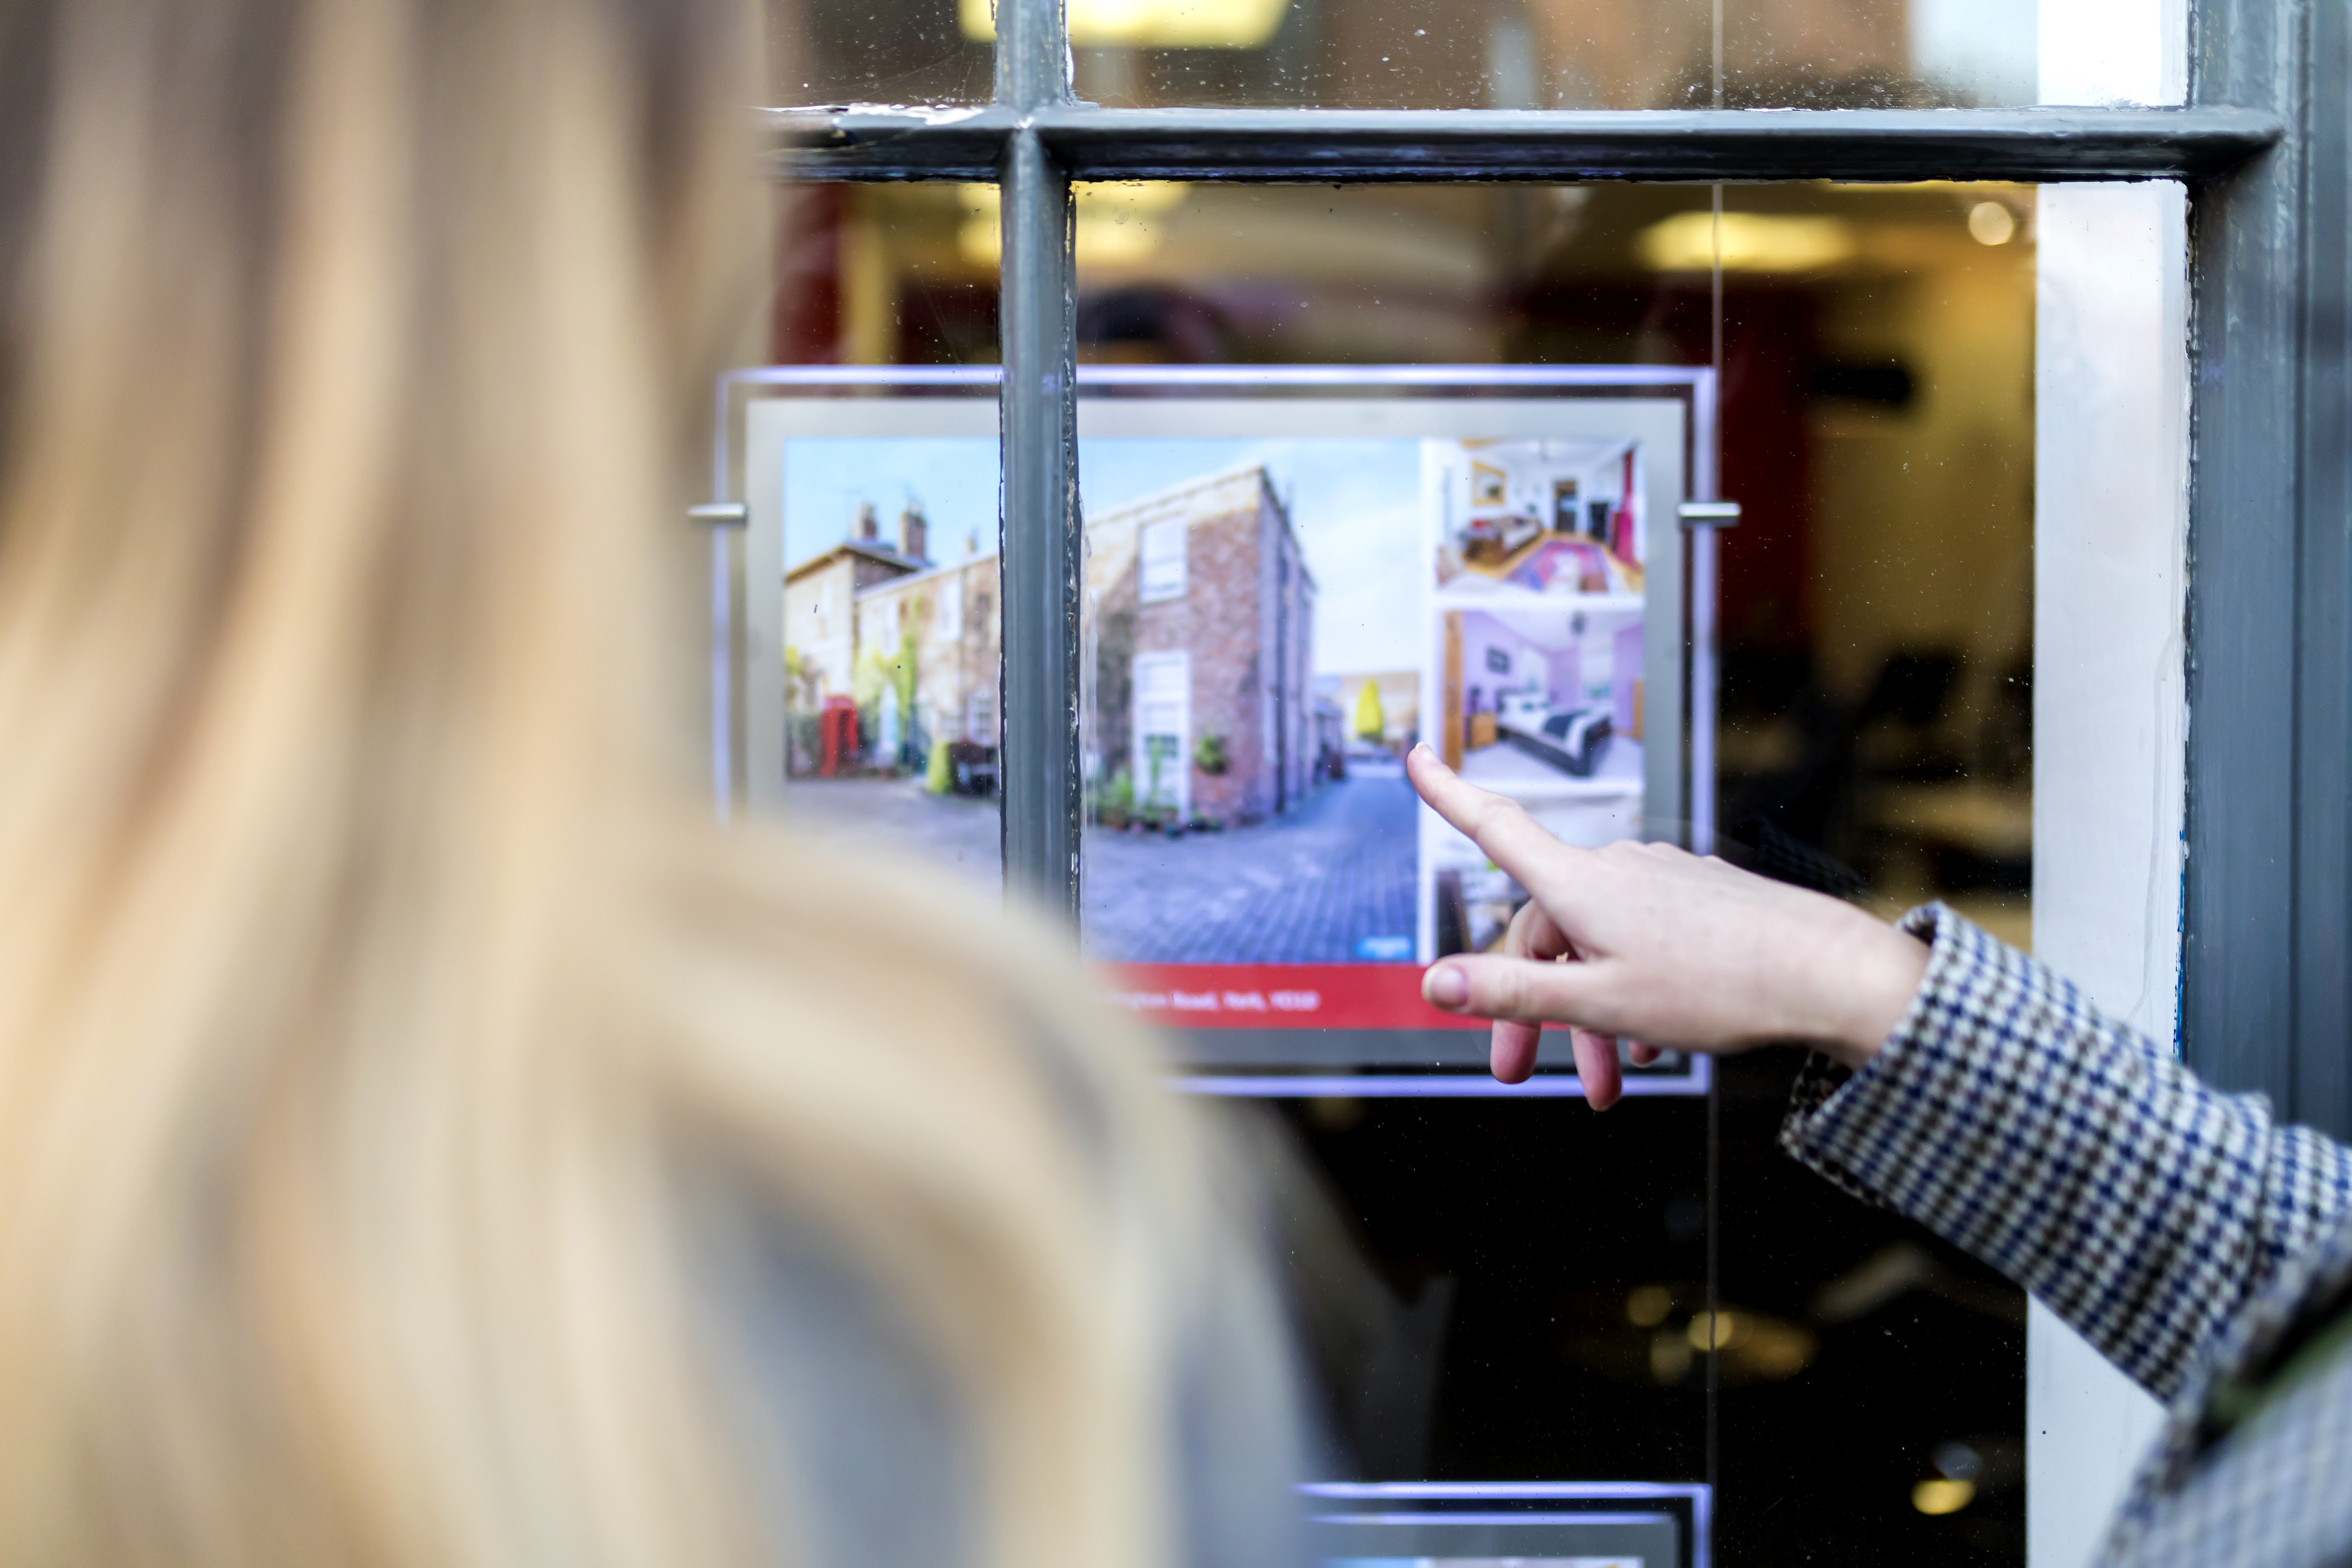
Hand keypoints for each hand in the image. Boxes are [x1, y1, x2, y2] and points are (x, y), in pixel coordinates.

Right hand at [1406, 743, 1928, 1106]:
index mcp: (1579, 885)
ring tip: (1609, 1080)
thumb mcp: (1598, 1002)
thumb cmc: (1717, 986)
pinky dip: (1630, 992)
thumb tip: (1433, 983)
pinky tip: (1652, 1044)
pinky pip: (1641, 942)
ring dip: (1588, 1013)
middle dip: (1528, 1005)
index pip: (1494, 827)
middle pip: (1544, 929)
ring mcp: (1660, 881)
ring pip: (1596, 945)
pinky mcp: (1698, 898)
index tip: (1415, 755)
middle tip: (1520, 1072)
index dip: (1448, 792)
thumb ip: (1511, 993)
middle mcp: (1614, 870)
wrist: (1824, 974)